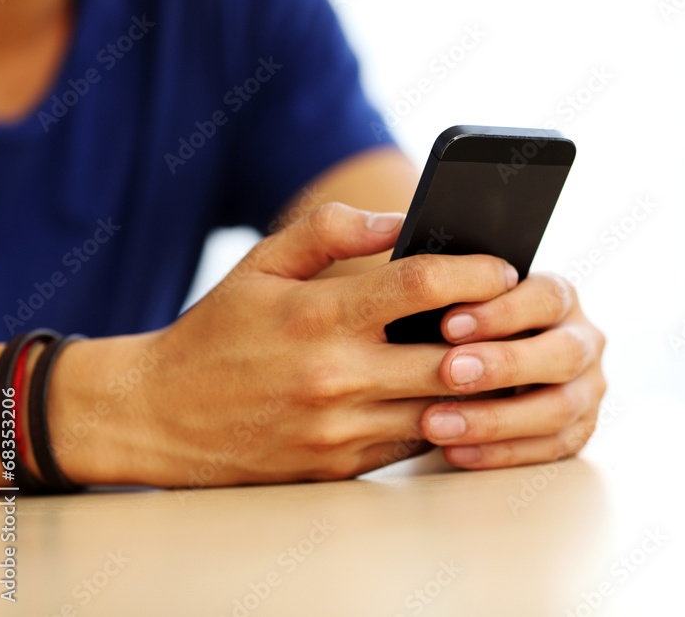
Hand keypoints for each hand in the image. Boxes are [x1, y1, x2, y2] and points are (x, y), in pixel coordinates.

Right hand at [48, 202, 520, 486]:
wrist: (160, 415)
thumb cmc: (218, 330)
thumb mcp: (262, 264)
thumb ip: (332, 231)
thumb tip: (400, 218)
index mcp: (320, 315)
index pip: (422, 286)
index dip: (475, 271)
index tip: (503, 266)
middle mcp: (336, 375)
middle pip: (451, 354)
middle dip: (498, 333)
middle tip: (525, 314)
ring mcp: (342, 428)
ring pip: (444, 408)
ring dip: (481, 382)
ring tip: (506, 354)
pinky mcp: (342, 465)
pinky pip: (416, 442)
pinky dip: (444, 417)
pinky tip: (460, 395)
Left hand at [419, 273, 606, 469]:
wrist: (493, 370)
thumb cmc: (473, 329)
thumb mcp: (473, 305)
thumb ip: (461, 299)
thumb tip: (421, 289)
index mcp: (560, 298)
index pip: (545, 298)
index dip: (501, 312)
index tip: (448, 324)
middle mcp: (584, 341)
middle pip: (563, 353)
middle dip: (504, 364)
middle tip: (448, 372)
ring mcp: (587, 390)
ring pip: (558, 409)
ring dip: (495, 419)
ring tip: (436, 423)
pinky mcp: (579, 432)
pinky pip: (548, 450)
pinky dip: (500, 452)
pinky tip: (453, 452)